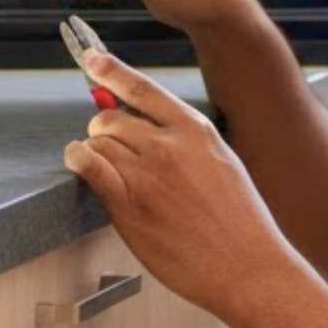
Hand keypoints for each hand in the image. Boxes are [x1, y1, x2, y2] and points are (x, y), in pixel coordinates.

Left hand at [62, 51, 298, 320]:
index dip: (111, 71)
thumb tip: (150, 128)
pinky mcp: (129, 207)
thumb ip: (188, 142)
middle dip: (102, 129)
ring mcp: (147, 176)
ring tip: (101, 164)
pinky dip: (78, 159)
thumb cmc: (241, 224)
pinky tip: (78, 161)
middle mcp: (169, 147)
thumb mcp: (224, 163)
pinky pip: (90, 168)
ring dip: (93, 150)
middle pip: (110, 118)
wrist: (248, 268)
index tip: (92, 59)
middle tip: (107, 144)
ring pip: (98, 143)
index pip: (143, 89)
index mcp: (196, 131)